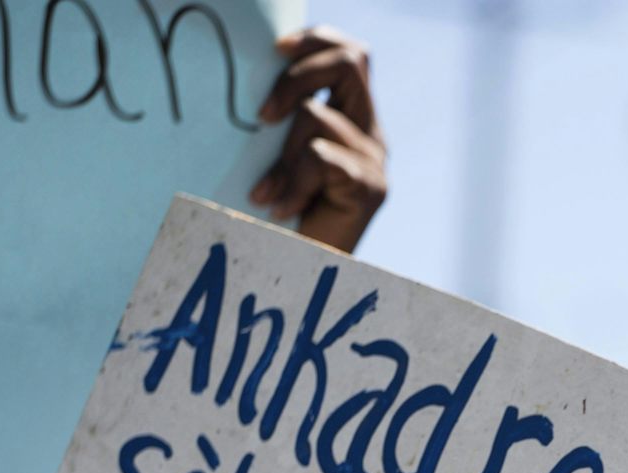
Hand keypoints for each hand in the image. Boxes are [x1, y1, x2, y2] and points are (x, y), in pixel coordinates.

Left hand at [253, 27, 388, 253]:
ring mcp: (374, 161)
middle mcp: (370, 135)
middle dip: (297, 75)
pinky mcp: (371, 188)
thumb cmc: (280, 220)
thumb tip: (253, 76)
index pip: (351, 55)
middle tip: (262, 115)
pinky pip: (319, 157)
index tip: (275, 49)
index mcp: (354, 121)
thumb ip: (283, 121)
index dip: (317, 39)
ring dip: (280, 156)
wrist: (304, 279)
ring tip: (264, 195)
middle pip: (350, 61)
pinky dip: (291, 182)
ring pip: (317, 116)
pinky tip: (279, 209)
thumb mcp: (279, 157)